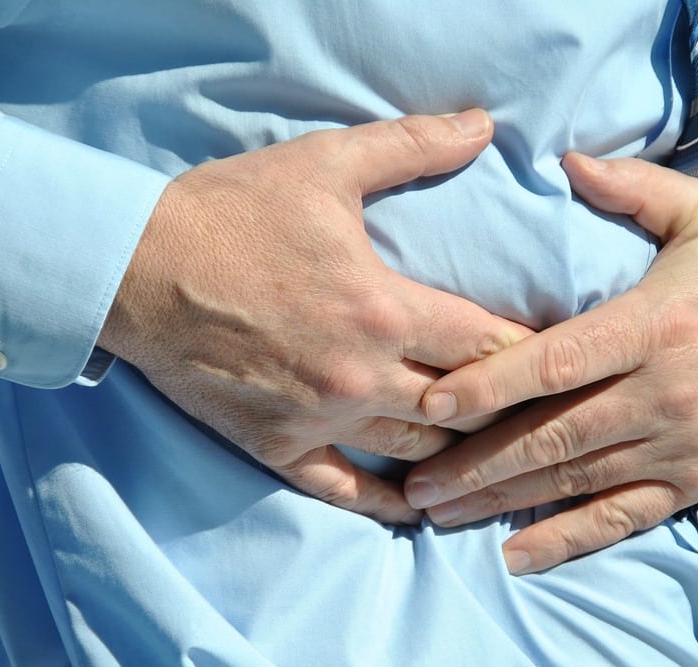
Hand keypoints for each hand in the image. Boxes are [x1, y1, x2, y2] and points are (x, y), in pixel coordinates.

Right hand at [98, 110, 528, 523]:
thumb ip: (412, 146)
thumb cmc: (231, 212)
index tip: (561, 356)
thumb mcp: (325, 165)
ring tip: (498, 453)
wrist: (136, 268)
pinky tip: (423, 510)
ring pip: (418, 453)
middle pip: (464, 407)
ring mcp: (320, 419)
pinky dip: (390, 504)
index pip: (487, 343)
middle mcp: (361, 376)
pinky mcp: (278, 447)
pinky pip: (347, 492)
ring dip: (461, 454)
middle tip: (542, 411)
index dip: (532, 352)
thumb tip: (483, 125)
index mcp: (383, 309)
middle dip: (508, 408)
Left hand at [404, 153, 697, 571]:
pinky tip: (515, 557)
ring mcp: (678, 446)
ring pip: (575, 483)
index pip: (558, 362)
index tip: (431, 404)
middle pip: (552, 437)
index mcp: (657, 325)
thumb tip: (565, 160)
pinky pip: (622, 519)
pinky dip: (567, 540)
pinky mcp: (693, 481)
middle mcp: (662, 394)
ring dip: (501, 502)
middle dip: (475, 463)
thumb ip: (636, 190)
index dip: (490, 385)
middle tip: (410, 482)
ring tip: (435, 515)